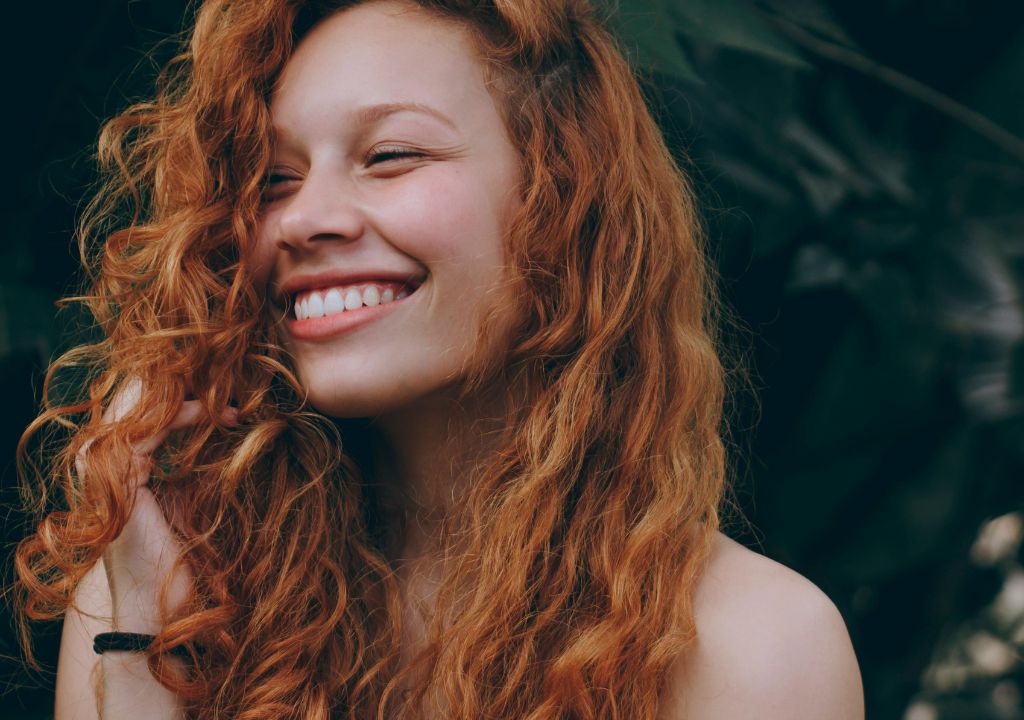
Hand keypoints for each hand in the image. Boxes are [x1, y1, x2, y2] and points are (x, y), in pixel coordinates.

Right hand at [78, 378, 234, 631]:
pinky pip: (149, 429)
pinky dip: (186, 415)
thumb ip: (188, 463)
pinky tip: (217, 415)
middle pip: (134, 398)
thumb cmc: (179, 558)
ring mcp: (103, 472)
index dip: (184, 392)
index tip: (229, 396)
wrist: (161, 607)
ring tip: (227, 394)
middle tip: (228, 377)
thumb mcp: (186, 498)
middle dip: (183, 383)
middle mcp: (99, 463)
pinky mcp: (118, 481)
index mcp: (114, 465)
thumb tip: (227, 425)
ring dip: (188, 394)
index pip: (141, 407)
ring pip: (138, 405)